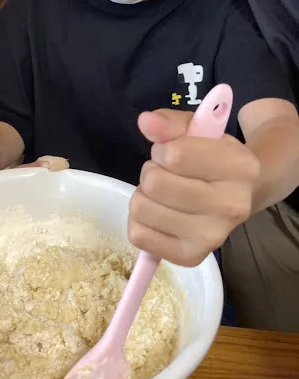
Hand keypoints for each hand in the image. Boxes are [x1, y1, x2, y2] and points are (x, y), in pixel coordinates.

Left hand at [129, 109, 258, 266]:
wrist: (235, 193)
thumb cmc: (210, 156)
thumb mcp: (196, 130)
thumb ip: (170, 122)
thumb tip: (146, 121)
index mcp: (240, 167)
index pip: (175, 155)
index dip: (163, 149)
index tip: (172, 152)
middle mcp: (233, 206)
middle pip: (155, 184)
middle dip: (151, 172)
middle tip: (167, 174)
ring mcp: (213, 237)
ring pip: (142, 209)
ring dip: (143, 195)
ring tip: (164, 194)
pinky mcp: (191, 257)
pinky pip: (138, 235)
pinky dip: (139, 221)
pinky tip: (159, 214)